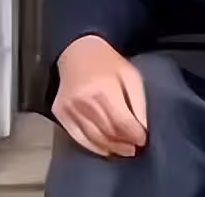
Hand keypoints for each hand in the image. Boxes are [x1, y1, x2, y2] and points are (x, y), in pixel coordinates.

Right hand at [53, 35, 147, 157]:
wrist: (78, 54)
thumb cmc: (109, 64)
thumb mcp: (131, 76)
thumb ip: (138, 102)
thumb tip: (144, 128)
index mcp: (104, 89)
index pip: (122, 121)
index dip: (134, 134)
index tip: (143, 140)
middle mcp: (84, 101)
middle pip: (108, 131)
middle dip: (124, 143)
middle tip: (135, 149)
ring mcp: (69, 109)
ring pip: (94, 138)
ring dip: (111, 147)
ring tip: (124, 150)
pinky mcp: (60, 114)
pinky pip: (78, 137)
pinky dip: (93, 147)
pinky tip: (105, 149)